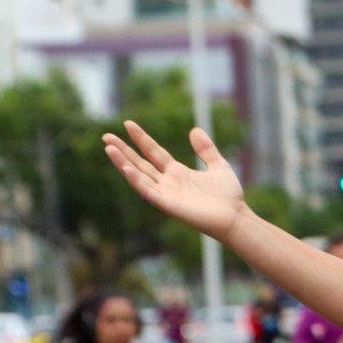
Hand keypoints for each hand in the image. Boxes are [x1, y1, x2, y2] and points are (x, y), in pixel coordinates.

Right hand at [102, 122, 246, 242]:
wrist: (236, 217)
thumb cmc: (229, 196)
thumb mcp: (218, 166)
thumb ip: (206, 149)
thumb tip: (194, 129)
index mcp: (177, 172)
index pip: (154, 153)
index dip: (141, 139)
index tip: (128, 124)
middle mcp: (168, 182)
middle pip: (140, 163)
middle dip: (123, 150)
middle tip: (106, 136)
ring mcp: (167, 194)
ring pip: (139, 176)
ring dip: (123, 163)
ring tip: (109, 148)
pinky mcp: (169, 205)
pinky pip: (149, 192)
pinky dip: (137, 181)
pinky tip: (126, 169)